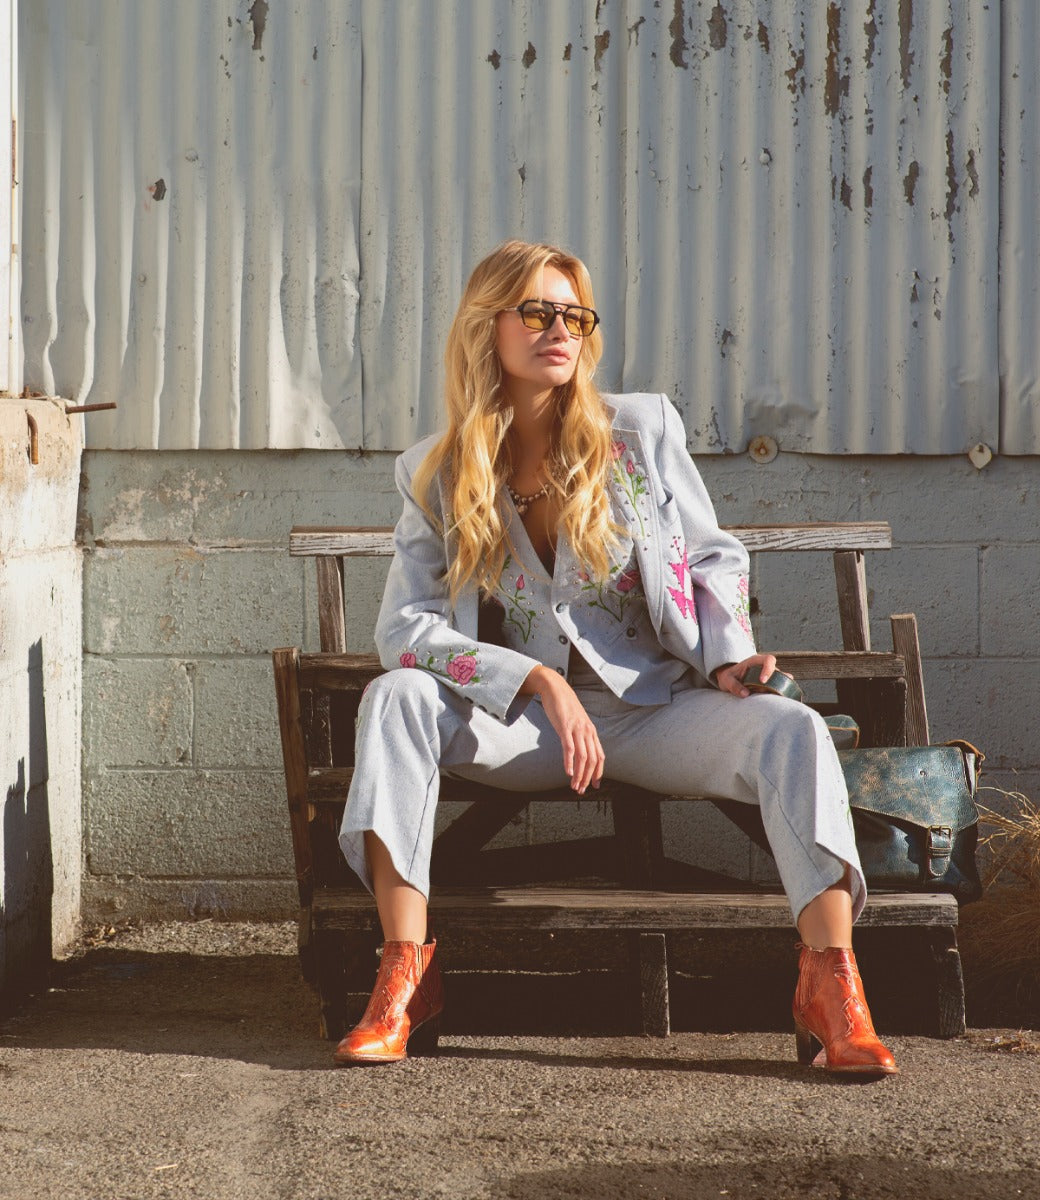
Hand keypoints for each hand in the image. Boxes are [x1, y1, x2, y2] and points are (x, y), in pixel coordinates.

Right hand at [522, 665, 604, 793]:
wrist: (555, 688)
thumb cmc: (564, 706)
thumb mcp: (577, 721)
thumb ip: (580, 734)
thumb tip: (579, 749)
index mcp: (591, 731)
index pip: (599, 756)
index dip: (598, 773)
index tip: (594, 785)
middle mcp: (587, 731)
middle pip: (592, 760)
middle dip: (587, 778)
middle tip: (580, 790)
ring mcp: (576, 729)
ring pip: (582, 757)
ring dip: (579, 774)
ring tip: (574, 785)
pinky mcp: (565, 727)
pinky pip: (569, 748)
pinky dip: (569, 762)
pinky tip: (567, 772)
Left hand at [713, 652, 788, 698]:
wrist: (729, 680)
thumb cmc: (728, 677)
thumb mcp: (727, 680)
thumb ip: (734, 686)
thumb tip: (745, 694)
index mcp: (755, 661)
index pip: (768, 660)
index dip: (768, 670)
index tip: (762, 681)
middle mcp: (765, 667)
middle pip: (778, 672)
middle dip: (774, 683)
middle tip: (763, 693)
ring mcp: (769, 676)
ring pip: (781, 681)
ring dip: (777, 690)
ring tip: (769, 698)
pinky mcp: (770, 685)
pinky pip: (779, 688)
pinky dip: (780, 694)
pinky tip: (777, 700)